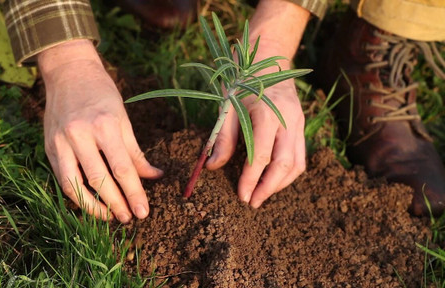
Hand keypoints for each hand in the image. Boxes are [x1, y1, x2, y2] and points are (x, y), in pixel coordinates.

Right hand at [38, 40, 162, 222]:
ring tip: (110, 217)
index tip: (143, 212)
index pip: (122, 168)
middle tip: (129, 218)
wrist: (68, 71)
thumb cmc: (101, 93)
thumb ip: (135, 151)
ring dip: (93, 207)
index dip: (134, 193)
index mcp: (105, 125)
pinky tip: (90, 203)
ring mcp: (61, 142)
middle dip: (116, 204)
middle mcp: (80, 135)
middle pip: (99, 180)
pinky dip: (76, 195)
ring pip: (75, 186)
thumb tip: (154, 176)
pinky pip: (62, 179)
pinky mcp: (49, 147)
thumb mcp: (123, 118)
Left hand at [206, 78, 304, 207]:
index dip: (251, 180)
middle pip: (285, 165)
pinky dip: (288, 171)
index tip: (241, 196)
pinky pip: (300, 155)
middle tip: (252, 203)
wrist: (266, 54)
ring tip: (262, 194)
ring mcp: (299, 122)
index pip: (261, 156)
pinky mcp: (301, 124)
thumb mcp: (226, 104)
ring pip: (298, 163)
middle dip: (268, 188)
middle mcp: (288, 119)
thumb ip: (222, 137)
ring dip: (281, 183)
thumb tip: (212, 166)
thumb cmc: (241, 77)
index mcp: (267, 113)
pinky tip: (272, 178)